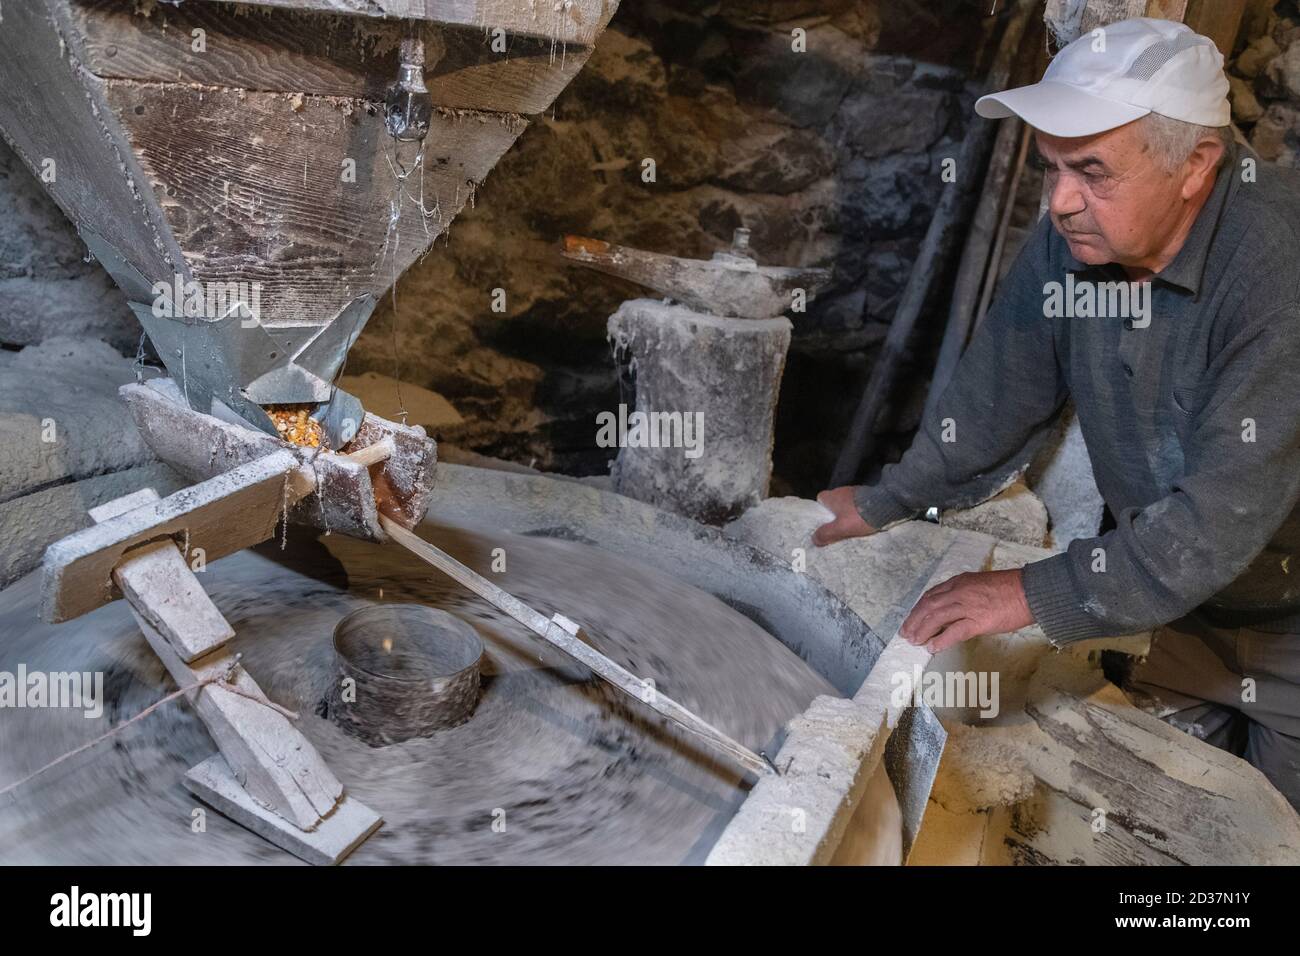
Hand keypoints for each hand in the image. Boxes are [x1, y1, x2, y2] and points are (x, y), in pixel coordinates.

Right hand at [813, 487, 876, 546]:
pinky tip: (863, 520)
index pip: (820, 500)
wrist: (885, 505)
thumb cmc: (860, 515)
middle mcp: (841, 490)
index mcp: (832, 496)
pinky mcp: (867, 494)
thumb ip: (826, 533)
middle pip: (833, 503)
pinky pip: (858, 504)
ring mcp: (855, 491)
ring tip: (852, 526)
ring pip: (846, 504)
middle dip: (835, 514)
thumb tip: (814, 539)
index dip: (821, 510)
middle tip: (838, 527)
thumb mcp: (841, 528)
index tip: (825, 522)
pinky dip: (858, 511)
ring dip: (848, 513)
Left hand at [900, 569, 1033, 653]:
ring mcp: (968, 606)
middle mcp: (959, 592)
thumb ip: (964, 595)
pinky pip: (954, 631)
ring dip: (923, 630)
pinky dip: (941, 640)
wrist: (1030, 591)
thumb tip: (952, 612)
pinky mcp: (978, 621)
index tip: (911, 619)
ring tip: (915, 641)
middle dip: (914, 621)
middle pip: (928, 606)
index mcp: (959, 582)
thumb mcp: (979, 585)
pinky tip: (933, 647)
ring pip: (936, 618)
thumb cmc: (1009, 589)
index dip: (918, 609)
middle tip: (906, 633)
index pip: (931, 595)